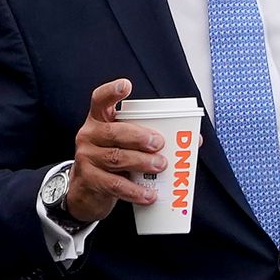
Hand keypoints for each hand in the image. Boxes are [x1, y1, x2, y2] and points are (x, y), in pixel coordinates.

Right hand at [65, 78, 165, 222]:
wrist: (86, 190)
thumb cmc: (113, 159)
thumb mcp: (125, 144)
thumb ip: (150, 137)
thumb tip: (193, 140)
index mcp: (99, 120)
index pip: (100, 99)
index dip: (111, 92)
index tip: (126, 85)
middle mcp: (89, 135)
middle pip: (113, 132)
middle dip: (139, 136)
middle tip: (159, 143)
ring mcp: (86, 158)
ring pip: (116, 158)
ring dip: (141, 162)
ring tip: (161, 166)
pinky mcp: (89, 181)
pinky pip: (115, 185)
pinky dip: (135, 190)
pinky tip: (149, 194)